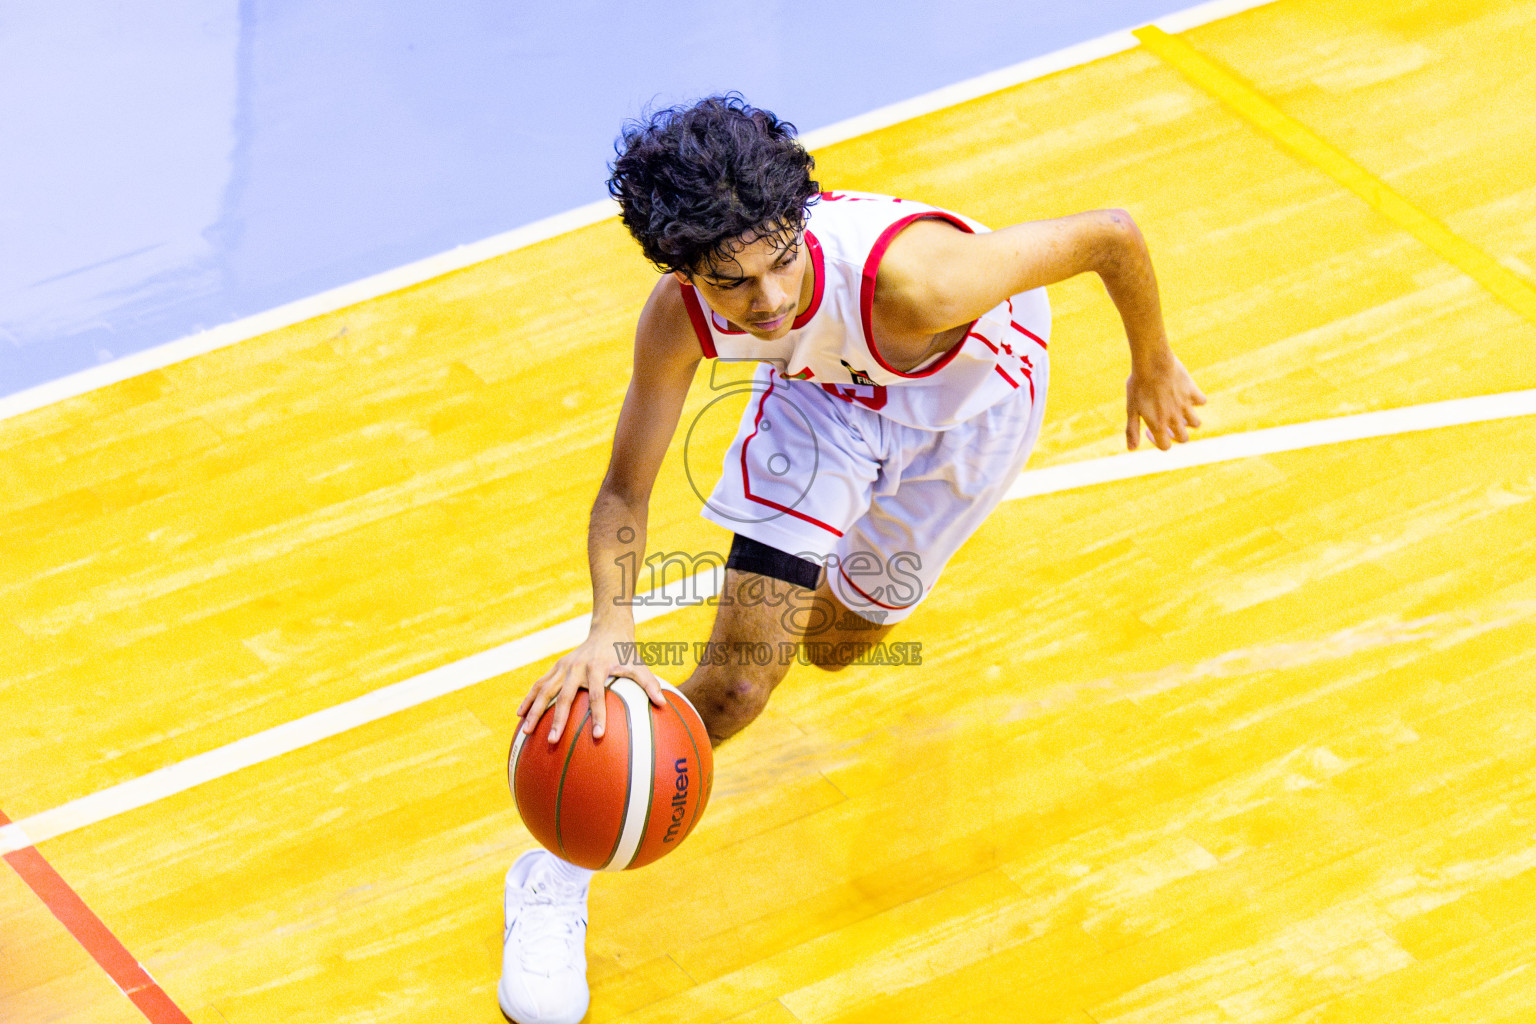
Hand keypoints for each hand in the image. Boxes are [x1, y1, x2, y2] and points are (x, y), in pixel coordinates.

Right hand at [517, 628, 666, 743]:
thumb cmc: (626, 653)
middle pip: (564, 696)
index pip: (597, 695)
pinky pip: (538, 685)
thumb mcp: (640, 665)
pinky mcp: (555, 667)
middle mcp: (576, 667)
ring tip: (526, 732)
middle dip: (558, 719)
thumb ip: (650, 684)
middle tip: (553, 740)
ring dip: (534, 711)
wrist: (608, 630)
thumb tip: (663, 705)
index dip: (598, 714)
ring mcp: (563, 667)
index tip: (598, 735)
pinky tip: (520, 716)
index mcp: (597, 668)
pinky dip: (528, 699)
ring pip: (544, 690)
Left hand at [1125, 351, 1206, 450]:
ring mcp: (1186, 405)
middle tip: (1166, 423)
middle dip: (1176, 435)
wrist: (1152, 363)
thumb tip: (1132, 449)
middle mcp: (1175, 418)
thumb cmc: (1138, 385)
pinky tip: (1186, 395)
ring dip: (1189, 422)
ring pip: (1196, 423)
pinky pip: (1202, 401)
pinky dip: (1197, 401)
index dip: (1158, 441)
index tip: (1150, 430)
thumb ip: (1132, 430)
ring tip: (1178, 412)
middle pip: (1184, 439)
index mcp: (1159, 425)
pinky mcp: (1193, 392)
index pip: (1166, 446)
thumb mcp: (1131, 409)